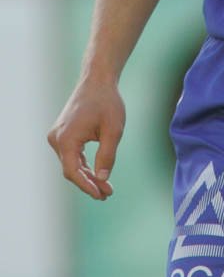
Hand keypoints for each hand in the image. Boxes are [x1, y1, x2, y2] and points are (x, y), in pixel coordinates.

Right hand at [47, 79, 125, 199]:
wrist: (97, 80)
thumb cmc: (107, 102)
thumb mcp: (114, 130)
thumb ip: (107, 155)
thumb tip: (102, 179)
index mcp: (66, 138)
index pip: (72, 172)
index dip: (86, 186)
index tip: (101, 195)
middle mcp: (57, 139)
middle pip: (71, 170)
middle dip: (89, 183)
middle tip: (108, 194)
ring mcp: (57, 136)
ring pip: (71, 164)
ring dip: (87, 176)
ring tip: (105, 188)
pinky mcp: (62, 134)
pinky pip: (71, 156)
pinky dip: (83, 165)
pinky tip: (97, 175)